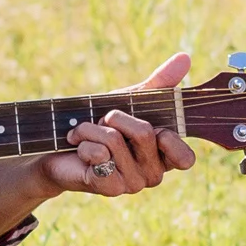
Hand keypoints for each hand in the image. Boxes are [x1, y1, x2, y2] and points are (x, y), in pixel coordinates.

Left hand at [40, 52, 196, 196]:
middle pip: (144, 133)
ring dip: (91, 128)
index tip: (152, 129)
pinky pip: (99, 155)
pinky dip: (83, 143)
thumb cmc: (101, 124)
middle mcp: (153, 174)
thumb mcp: (132, 100)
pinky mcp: (108, 188)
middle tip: (103, 123)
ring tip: (84, 134)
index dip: (169, 138)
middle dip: (115, 118)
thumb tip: (185, 57)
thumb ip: (160, 82)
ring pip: (115, 141)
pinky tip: (79, 151)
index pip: (185, 158)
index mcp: (165, 156)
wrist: (60, 148)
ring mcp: (131, 184)